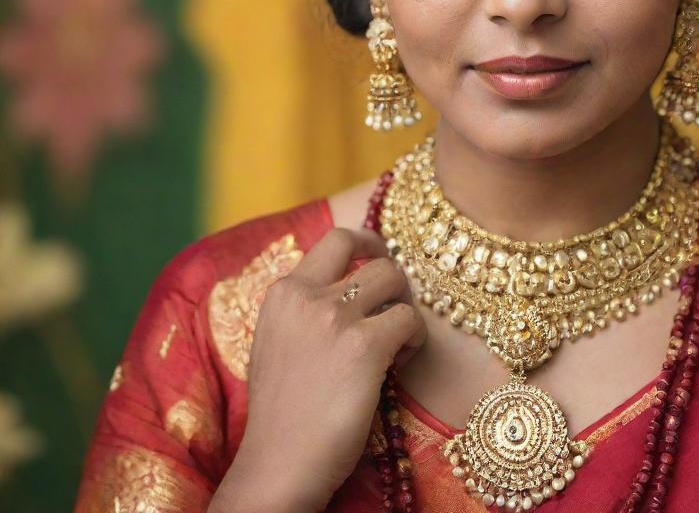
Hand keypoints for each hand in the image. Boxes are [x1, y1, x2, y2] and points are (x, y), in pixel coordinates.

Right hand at [210, 227, 426, 512]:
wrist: (278, 465)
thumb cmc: (282, 414)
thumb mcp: (277, 342)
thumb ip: (305, 309)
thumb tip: (348, 285)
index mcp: (284, 292)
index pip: (336, 239)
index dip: (368, 243)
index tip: (380, 258)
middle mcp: (307, 295)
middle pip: (371, 251)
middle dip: (393, 271)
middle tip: (398, 301)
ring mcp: (335, 317)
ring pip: (394, 278)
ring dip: (406, 305)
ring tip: (399, 340)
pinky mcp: (364, 346)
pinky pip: (410, 319)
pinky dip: (415, 338)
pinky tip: (401, 362)